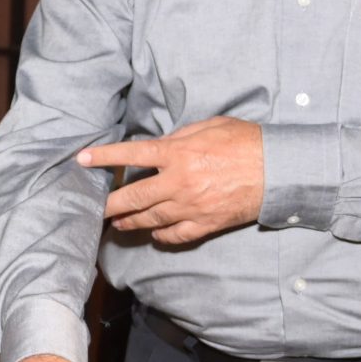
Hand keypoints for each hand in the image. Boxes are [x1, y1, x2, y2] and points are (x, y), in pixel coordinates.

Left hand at [83, 118, 265, 246]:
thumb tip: (160, 145)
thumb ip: (180, 137)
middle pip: (132, 197)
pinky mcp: (204, 225)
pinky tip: (154, 233)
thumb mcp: (210, 126)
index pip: (131, 155)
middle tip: (94, 208)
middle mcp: (178, 182)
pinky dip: (160, 236)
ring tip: (118, 222)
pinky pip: (174, 236)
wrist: (278, 171)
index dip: (104, 157)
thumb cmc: (246, 142)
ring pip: (149, 219)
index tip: (82, 160)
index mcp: (177, 154)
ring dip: (130, 221)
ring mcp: (190, 207)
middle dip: (109, 204)